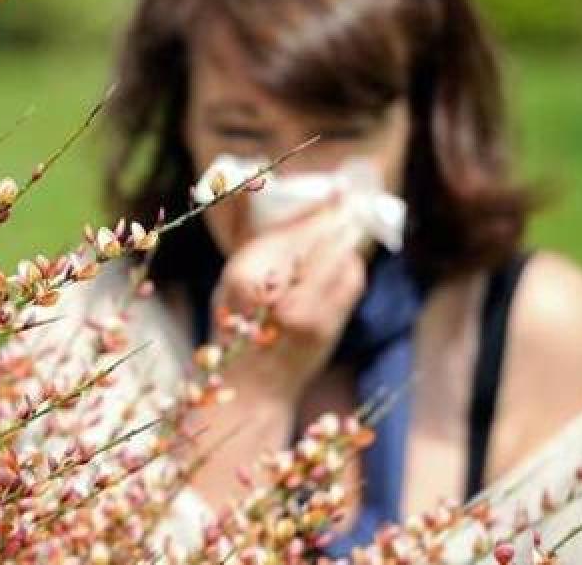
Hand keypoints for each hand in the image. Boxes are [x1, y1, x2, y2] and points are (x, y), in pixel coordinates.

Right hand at [211, 197, 366, 400]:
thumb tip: (289, 206)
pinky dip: (351, 265)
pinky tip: (345, 259)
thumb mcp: (231, 282)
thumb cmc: (235, 331)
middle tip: (348, 200)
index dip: (317, 210)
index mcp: (243, 276)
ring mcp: (306, 313)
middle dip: (337, 219)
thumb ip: (260, 244)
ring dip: (346, 241)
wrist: (250, 387)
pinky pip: (350, 281)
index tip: (336, 194)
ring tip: (347, 228)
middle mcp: (275, 292)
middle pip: (320, 240)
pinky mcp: (327, 327)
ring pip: (342, 258)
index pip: (290, 231)